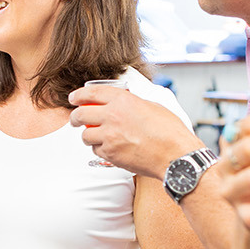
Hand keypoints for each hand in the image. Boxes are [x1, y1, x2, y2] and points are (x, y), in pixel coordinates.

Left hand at [67, 85, 202, 177]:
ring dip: (88, 136)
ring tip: (96, 136)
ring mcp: (110, 136)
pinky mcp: (111, 154)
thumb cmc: (169, 132)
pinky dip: (100, 149)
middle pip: (81, 114)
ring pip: (85, 135)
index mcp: (123, 100)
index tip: (74, 98)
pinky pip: (96, 150)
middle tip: (75, 119)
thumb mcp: (152, 106)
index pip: (91, 93)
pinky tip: (109, 147)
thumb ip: (132, 103)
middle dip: (75, 117)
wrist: (175, 155)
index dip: (79, 95)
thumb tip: (123, 104)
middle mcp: (112, 116)